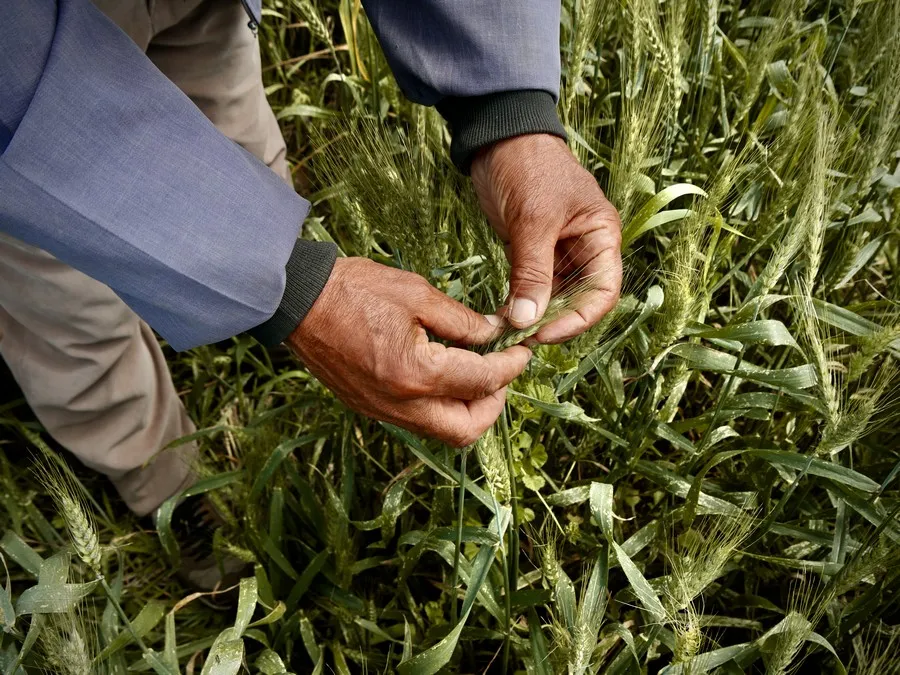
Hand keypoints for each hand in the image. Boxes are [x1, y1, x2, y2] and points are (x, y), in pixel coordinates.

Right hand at [287, 258, 531, 446]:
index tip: (522, 351)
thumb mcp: (417, 294)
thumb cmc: (353, 290)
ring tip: (476, 374)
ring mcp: (382, 411)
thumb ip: (462, 321)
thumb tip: (494, 335)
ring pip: (442, 432)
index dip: (510, 367)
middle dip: (493, 404)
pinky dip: (440, 407)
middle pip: (466, 429)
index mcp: (416, 374)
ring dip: (467, 410)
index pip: (482, 382)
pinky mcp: (369, 408)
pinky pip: (418, 422)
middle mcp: (401, 404)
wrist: (296, 302)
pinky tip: (444, 376)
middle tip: (502, 373)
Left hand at [471, 134, 621, 342]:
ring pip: (554, 298)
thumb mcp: (533, 220)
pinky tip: (502, 316)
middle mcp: (585, 248)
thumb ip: (533, 271)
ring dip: (534, 316)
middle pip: (579, 301)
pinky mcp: (531, 253)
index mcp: (601, 236)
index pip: (603, 292)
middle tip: (522, 338)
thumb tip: (528, 320)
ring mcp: (558, 253)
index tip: (545, 333)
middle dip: (554, 322)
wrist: (497, 137)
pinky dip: (519, 303)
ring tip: (509, 331)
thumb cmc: (527, 166)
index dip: (579, 319)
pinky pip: (531, 288)